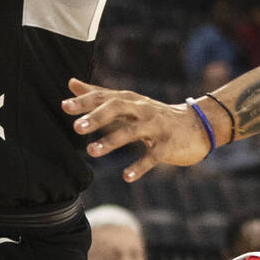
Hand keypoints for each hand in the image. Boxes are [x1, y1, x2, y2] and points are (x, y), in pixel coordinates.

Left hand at [62, 77, 210, 181]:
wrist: (196, 126)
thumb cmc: (153, 115)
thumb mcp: (127, 102)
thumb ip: (98, 94)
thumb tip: (71, 82)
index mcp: (130, 99)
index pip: (104, 96)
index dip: (85, 101)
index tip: (64, 106)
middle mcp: (142, 109)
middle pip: (118, 107)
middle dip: (97, 117)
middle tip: (77, 127)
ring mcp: (156, 126)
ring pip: (132, 131)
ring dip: (111, 141)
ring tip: (91, 152)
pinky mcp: (168, 145)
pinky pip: (152, 156)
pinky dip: (140, 166)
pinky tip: (126, 176)